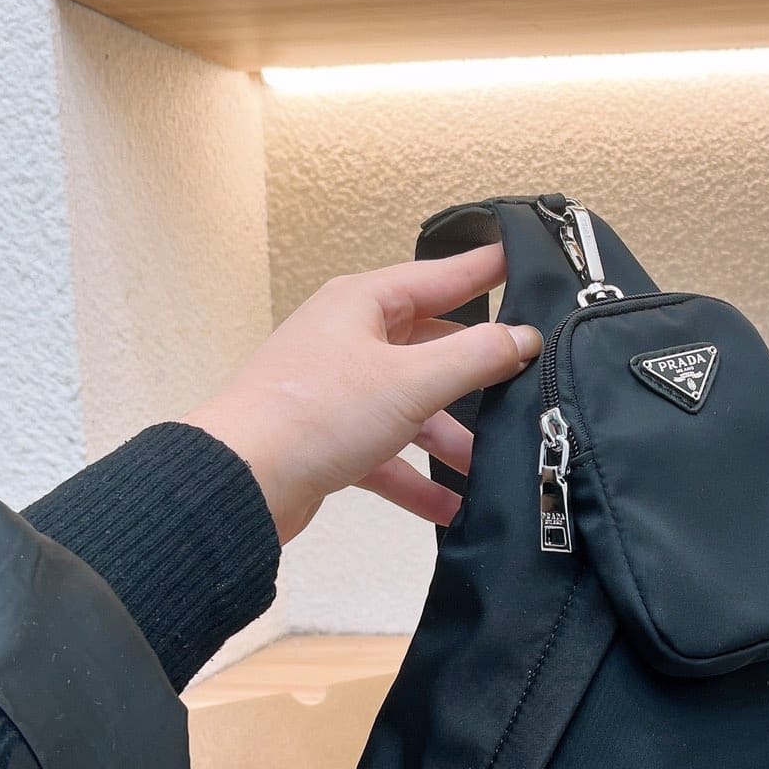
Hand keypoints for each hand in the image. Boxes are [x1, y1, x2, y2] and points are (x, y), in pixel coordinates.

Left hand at [185, 245, 540, 542]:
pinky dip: (417, 478)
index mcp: (361, 304)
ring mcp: (338, 391)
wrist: (242, 482)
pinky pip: (387, 454)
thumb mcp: (411, 381)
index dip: (483, 271)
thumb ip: (475, 357)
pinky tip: (451, 506)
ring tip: (490, 467)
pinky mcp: (329, 439)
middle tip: (526, 383)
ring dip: (450, 439)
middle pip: (430, 347)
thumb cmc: (312, 415)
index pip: (439, 277)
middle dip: (476, 376)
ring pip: (411, 407)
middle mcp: (348, 340)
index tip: (519, 262)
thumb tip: (522, 338)